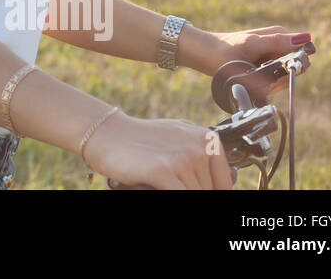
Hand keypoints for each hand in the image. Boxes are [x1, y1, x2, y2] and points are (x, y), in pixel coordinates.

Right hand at [83, 111, 233, 188]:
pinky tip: (157, 188)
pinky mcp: (163, 171)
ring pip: (196, 195)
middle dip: (191, 191)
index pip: (224, 184)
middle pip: (209, 191)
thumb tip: (221, 185)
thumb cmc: (140, 140)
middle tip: (172, 184)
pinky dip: (171, 196)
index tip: (193, 189)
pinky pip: (180, 197)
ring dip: (180, 193)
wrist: (107, 134)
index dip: (210, 192)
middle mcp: (199, 146)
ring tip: (161, 184)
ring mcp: (182, 159)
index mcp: (207, 138)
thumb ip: (200, 155)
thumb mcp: (178, 139)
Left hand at [209, 26, 313, 95]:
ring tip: (253, 79)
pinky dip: (266, 85)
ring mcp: (273, 57)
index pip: (302, 54)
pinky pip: (274, 80)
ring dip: (272, 83)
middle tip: (261, 78)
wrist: (204, 54)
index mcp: (280, 34)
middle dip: (281, 78)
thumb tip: (305, 38)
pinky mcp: (265, 67)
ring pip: (285, 77)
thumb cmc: (225, 48)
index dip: (294, 67)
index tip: (277, 73)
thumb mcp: (251, 45)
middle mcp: (279, 45)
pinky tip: (252, 83)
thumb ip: (276, 42)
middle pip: (295, 68)